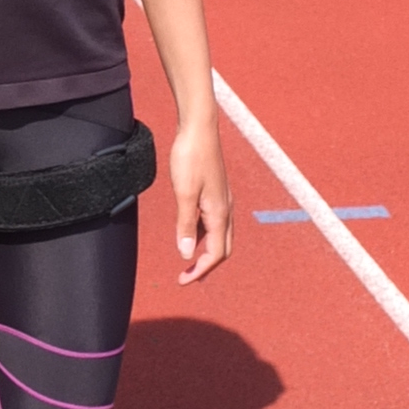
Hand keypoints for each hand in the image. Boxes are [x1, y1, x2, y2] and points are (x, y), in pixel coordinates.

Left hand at [171, 116, 232, 283]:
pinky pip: (213, 222)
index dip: (200, 271)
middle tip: (187, 277)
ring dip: (205, 251)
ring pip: (219, 235)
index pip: (215, 253)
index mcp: (220, 213)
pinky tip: (189, 234)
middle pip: (223, 248)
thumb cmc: (190, 157)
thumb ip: (185, 224)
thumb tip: (185, 254)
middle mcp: (226, 210)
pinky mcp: (215, 193)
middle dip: (207, 266)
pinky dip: (203, 235)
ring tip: (188, 261)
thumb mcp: (184, 193)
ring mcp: (222, 201)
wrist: (198, 127)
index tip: (182, 281)